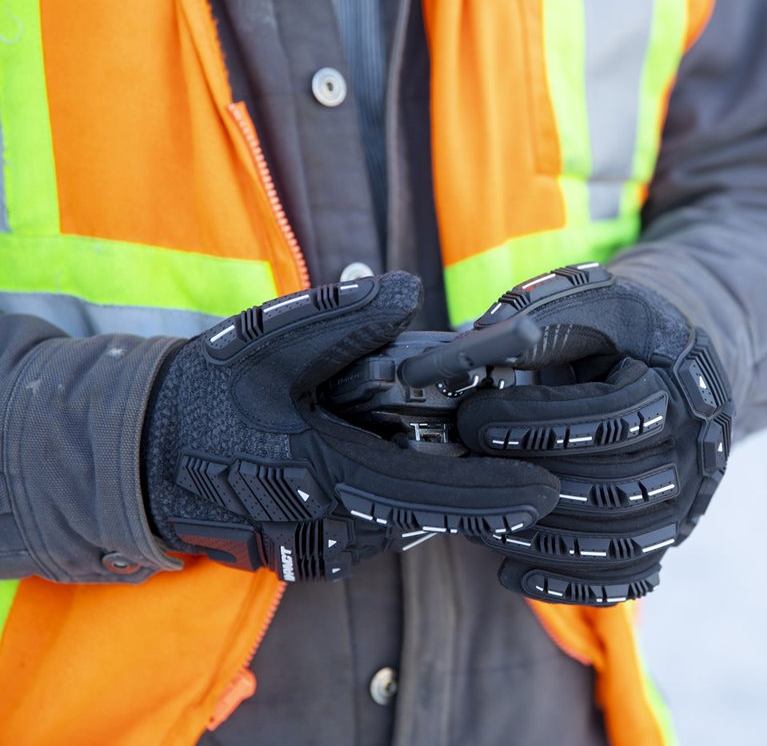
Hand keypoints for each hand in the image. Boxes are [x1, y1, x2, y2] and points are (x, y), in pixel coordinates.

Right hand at [142, 272, 557, 581]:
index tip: (545, 492)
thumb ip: (340, 317)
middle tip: (476, 423)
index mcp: (326, 478)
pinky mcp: (304, 559)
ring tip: (391, 428)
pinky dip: (384, 492)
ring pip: (396, 517)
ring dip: (415, 478)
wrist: (135, 456)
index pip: (428, 494)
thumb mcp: (267, 342)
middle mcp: (328, 530)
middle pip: (420, 505)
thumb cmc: (204, 394)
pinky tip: (367, 449)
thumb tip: (407, 292)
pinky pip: (368, 526)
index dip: (490, 495)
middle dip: (457, 471)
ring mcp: (315, 552)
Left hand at [456, 264, 734, 604]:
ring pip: (622, 543)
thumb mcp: (584, 303)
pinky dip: (568, 584)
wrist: (674, 360)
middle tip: (467, 469)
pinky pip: (626, 577)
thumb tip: (441, 364)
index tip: (474, 419)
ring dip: (540, 538)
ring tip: (480, 516)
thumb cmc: (617, 330)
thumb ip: (525, 324)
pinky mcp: (666, 533)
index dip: (537, 424)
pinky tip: (512, 571)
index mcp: (674, 380)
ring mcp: (684, 497)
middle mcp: (691, 446)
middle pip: (617, 489)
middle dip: (529, 483)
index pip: (613, 417)